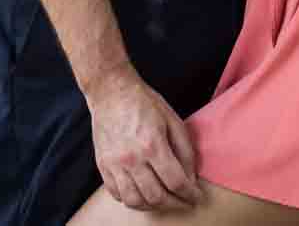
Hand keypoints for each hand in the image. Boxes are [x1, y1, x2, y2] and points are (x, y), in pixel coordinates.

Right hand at [84, 69, 200, 209]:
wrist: (111, 91)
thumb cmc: (144, 102)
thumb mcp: (172, 120)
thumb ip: (185, 150)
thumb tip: (190, 177)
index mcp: (152, 144)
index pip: (175, 182)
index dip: (190, 194)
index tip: (196, 197)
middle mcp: (132, 158)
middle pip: (156, 196)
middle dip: (174, 204)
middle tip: (183, 202)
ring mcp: (114, 163)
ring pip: (134, 201)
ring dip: (152, 206)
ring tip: (163, 201)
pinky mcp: (102, 165)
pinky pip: (116, 194)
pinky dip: (131, 200)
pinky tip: (141, 194)